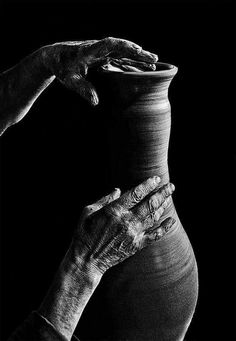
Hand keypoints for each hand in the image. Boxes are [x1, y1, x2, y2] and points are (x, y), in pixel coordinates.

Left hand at [42, 37, 157, 104]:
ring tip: (154, 63)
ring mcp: (102, 52)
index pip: (109, 44)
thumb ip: (83, 89)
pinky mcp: (104, 57)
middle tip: (154, 58)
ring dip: (138, 57)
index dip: (124, 47)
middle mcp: (98, 48)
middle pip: (121, 47)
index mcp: (89, 50)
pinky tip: (142, 68)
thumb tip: (95, 103)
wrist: (54, 57)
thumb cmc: (62, 68)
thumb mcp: (70, 81)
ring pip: (123, 53)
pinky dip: (131, 63)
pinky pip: (120, 59)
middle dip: (138, 53)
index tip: (138, 50)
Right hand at [72, 176, 174, 273]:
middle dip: (162, 193)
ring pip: (153, 217)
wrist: (87, 260)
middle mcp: (126, 221)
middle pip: (149, 204)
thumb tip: (118, 190)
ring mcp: (133, 234)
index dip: (148, 185)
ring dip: (163, 205)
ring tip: (169, 197)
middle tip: (170, 186)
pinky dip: (164, 228)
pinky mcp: (136, 245)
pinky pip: (154, 235)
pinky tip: (171, 220)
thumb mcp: (88, 211)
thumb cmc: (84, 233)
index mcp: (114, 211)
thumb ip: (104, 199)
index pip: (136, 194)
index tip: (156, 178)